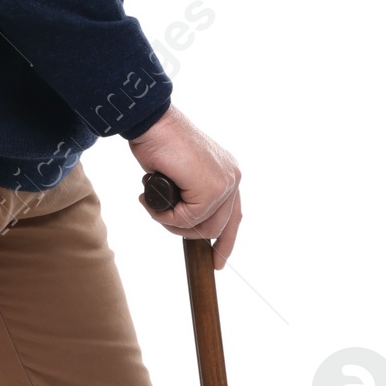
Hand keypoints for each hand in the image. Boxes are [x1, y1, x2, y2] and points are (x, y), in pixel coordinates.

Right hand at [128, 104, 242, 268]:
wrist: (152, 123)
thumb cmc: (159, 143)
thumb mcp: (180, 174)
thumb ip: (191, 194)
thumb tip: (187, 220)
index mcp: (228, 173)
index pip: (233, 216)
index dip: (225, 241)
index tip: (217, 262)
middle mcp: (232, 177)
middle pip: (216, 227)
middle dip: (185, 230)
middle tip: (162, 217)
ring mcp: (224, 182)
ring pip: (201, 226)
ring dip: (172, 222)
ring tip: (155, 203)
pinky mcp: (211, 188)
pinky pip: (188, 218)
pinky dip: (166, 214)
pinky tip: (153, 197)